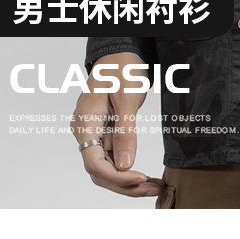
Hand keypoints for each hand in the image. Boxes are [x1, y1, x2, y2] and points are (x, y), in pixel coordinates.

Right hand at [71, 51, 161, 197]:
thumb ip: (125, 132)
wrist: (121, 51)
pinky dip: (129, 168)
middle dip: (125, 185)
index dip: (118, 177)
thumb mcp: (126, 98)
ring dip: (129, 180)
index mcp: (85, 124)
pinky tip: (146, 175)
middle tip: (153, 188)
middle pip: (100, 171)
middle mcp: (86, 131)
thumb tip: (126, 166)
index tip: (141, 179)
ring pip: (107, 167)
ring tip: (154, 186)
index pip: (95, 164)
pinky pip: (114, 156)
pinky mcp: (106, 131)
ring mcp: (95, 132)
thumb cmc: (121, 68)